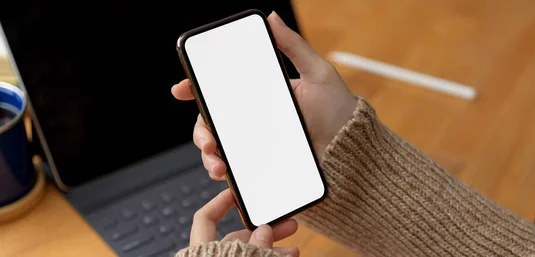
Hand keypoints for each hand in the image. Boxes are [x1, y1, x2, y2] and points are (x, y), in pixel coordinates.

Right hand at [171, 11, 356, 179]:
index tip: (181, 89)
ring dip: (208, 153)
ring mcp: (257, 143)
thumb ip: (294, 46)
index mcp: (262, 94)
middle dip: (200, 129)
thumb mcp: (318, 73)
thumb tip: (272, 17)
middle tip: (207, 137)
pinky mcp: (262, 166)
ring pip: (218, 146)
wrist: (353, 152)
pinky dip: (223, 171)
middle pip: (213, 120)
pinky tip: (225, 173)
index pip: (224, 89)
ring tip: (217, 161)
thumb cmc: (339, 111)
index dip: (197, 88)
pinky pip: (235, 169)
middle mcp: (255, 118)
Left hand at [191, 188, 299, 256]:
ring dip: (275, 245)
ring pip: (252, 250)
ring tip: (294, 243)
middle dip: (264, 227)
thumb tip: (264, 231)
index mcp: (203, 249)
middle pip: (238, 235)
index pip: (205, 218)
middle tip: (283, 220)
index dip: (219, 202)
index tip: (235, 193)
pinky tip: (291, 254)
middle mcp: (214, 255)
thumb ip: (253, 245)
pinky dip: (274, 256)